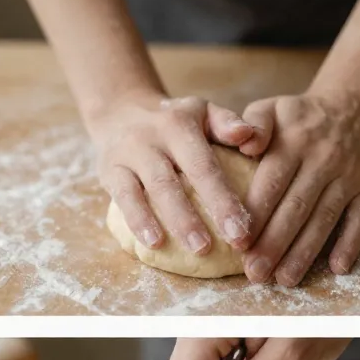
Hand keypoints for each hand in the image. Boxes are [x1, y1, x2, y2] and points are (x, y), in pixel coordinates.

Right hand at [91, 93, 269, 257]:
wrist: (119, 110)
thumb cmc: (172, 120)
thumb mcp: (201, 112)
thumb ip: (226, 123)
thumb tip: (250, 135)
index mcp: (180, 125)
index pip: (205, 166)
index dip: (223, 200)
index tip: (241, 231)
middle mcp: (152, 138)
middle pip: (176, 182)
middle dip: (197, 218)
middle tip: (217, 248)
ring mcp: (128, 155)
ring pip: (152, 191)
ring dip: (173, 221)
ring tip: (194, 249)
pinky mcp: (109, 171)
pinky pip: (124, 199)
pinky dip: (138, 221)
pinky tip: (153, 243)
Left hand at [240, 92, 359, 285]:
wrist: (353, 104)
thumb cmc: (298, 117)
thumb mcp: (272, 108)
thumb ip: (253, 124)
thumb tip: (244, 144)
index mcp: (294, 141)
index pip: (272, 183)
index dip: (255, 216)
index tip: (237, 245)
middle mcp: (323, 158)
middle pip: (296, 208)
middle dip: (274, 244)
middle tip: (255, 274)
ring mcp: (349, 175)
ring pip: (325, 219)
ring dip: (305, 253)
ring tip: (285, 280)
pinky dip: (350, 244)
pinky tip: (336, 268)